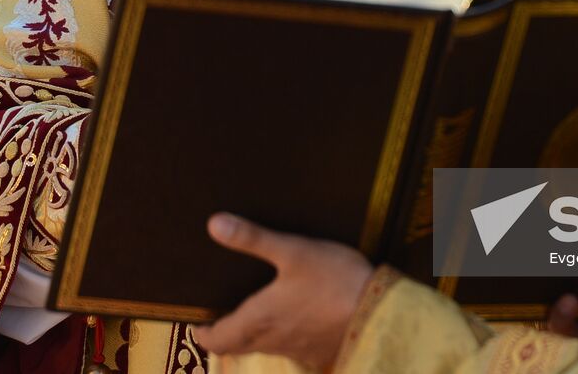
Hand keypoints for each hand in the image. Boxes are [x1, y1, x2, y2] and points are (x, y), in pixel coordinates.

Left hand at [193, 213, 373, 368]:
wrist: (379, 314)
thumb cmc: (333, 281)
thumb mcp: (293, 250)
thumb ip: (253, 239)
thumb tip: (214, 225)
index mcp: (258, 319)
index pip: (217, 339)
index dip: (203, 333)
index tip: (197, 322)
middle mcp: (272, 341)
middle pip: (238, 346)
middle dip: (226, 333)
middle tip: (222, 315)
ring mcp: (298, 350)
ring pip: (265, 347)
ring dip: (254, 335)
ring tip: (257, 311)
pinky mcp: (320, 352)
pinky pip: (293, 349)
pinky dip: (284, 337)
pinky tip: (297, 319)